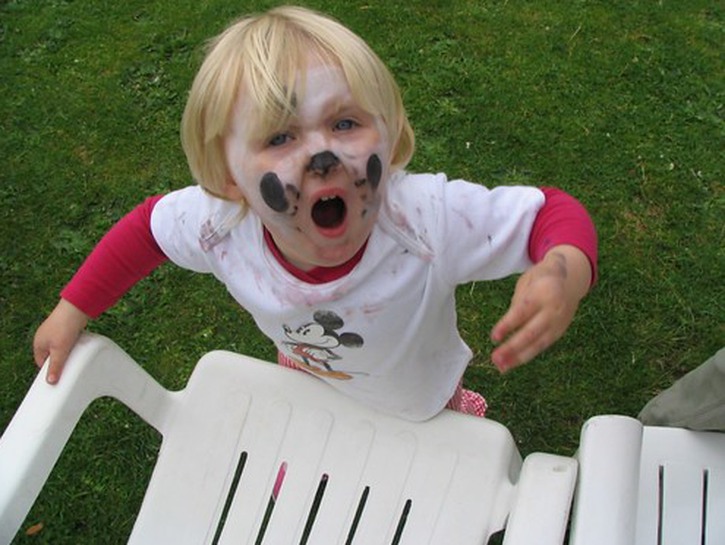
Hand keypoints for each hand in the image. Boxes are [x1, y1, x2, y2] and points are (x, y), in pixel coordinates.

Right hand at [33, 299, 89, 383]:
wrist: (76, 309)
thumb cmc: (64, 328)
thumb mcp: (59, 351)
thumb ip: (55, 366)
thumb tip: (50, 381)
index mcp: (38, 344)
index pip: (42, 363)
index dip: (50, 370)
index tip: (59, 377)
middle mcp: (44, 338)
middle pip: (51, 356)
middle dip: (59, 362)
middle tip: (68, 367)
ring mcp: (54, 332)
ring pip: (60, 349)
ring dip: (66, 353)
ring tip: (74, 357)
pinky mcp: (64, 328)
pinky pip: (66, 341)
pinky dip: (71, 345)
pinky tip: (78, 347)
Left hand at [490, 245, 591, 371]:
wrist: (570, 279)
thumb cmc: (540, 280)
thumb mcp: (526, 283)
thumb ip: (517, 304)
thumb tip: (506, 329)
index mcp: (544, 291)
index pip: (522, 312)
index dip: (507, 326)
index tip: (494, 338)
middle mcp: (554, 309)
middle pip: (532, 332)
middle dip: (512, 348)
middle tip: (495, 359)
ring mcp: (559, 323)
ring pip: (538, 344)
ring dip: (519, 357)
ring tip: (501, 367)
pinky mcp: (560, 332)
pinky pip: (542, 346)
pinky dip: (527, 355)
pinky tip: (512, 363)